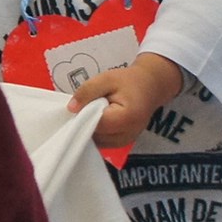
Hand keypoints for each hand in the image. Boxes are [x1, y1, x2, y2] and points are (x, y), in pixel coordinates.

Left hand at [70, 51, 185, 148]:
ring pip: (98, 141)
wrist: (151, 86)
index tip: (77, 106)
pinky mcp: (123, 143)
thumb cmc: (129, 81)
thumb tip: (71, 109)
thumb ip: (87, 91)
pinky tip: (98, 119)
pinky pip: (103, 142)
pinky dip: (97, 132)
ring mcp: (126, 141)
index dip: (82, 115)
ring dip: (91, 128)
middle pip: (96, 135)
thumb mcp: (106, 79)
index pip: (95, 123)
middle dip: (86, 122)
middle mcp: (128, 134)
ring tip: (94, 111)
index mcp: (126, 118)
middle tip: (85, 106)